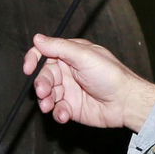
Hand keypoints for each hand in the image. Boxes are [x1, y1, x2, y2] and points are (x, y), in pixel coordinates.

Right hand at [24, 34, 154, 129]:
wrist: (126, 102)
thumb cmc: (110, 75)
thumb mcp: (84, 56)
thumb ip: (59, 47)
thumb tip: (38, 38)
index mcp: (70, 55)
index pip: (44, 53)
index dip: (33, 59)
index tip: (28, 68)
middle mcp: (67, 72)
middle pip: (43, 76)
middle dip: (40, 84)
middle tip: (43, 91)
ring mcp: (69, 90)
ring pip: (47, 95)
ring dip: (45, 100)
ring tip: (49, 105)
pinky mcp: (71, 108)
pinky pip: (57, 110)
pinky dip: (57, 113)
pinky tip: (65, 114)